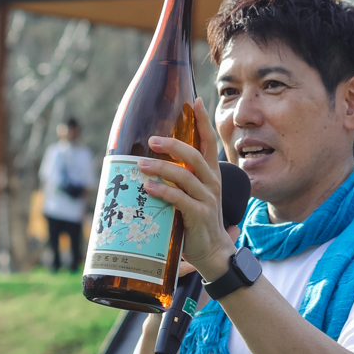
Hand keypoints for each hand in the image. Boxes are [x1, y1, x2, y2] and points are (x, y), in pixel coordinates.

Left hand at [142, 100, 235, 283]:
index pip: (208, 142)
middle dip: (173, 144)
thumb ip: (181, 179)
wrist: (213, 252)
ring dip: (161, 168)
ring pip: (184, 175)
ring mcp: (206, 199)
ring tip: (140, 164)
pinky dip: (162, 191)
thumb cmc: (197, 221)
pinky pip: (179, 198)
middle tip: (151, 140)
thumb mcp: (194, 195)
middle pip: (195, 155)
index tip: (195, 101)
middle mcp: (211, 183)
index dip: (203, 121)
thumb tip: (151, 162)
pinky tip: (148, 187)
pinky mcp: (198, 215)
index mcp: (211, 174)